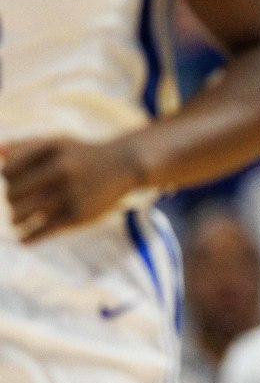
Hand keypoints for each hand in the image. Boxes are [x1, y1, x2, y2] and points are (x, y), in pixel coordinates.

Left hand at [0, 137, 145, 242]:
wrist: (125, 165)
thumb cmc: (83, 155)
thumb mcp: (58, 143)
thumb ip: (26, 145)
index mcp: (52, 149)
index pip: (8, 172)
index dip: (9, 179)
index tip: (19, 182)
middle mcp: (62, 168)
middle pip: (12, 194)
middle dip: (12, 200)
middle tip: (21, 203)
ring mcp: (71, 192)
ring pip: (20, 215)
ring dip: (15, 219)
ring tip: (19, 219)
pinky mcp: (78, 214)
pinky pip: (39, 231)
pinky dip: (27, 238)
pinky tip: (24, 239)